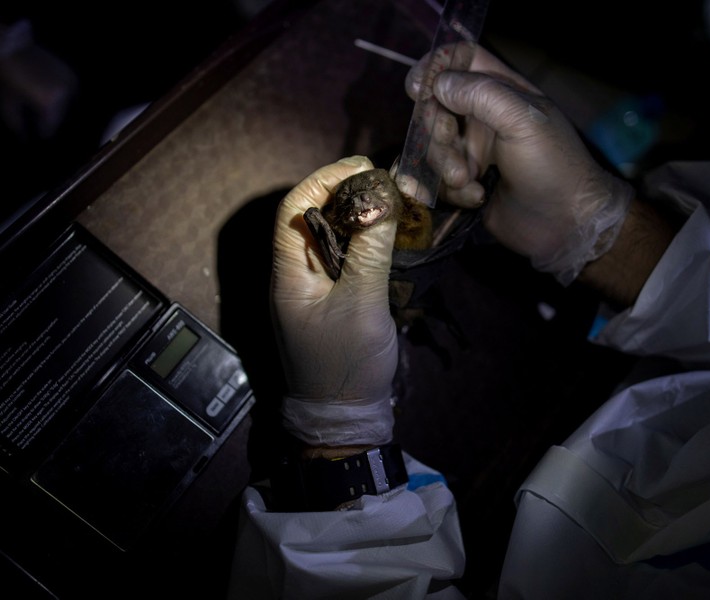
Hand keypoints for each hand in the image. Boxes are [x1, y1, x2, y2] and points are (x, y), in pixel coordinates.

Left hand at [272, 156, 397, 447]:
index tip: (362, 169)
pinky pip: (345, 260)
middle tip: (384, 183)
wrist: (344, 419)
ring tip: (391, 203)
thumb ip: (371, 252)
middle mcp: (295, 276)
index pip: (294, 209)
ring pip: (331, 238)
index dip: (324, 180)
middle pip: (312, 218)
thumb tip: (380, 198)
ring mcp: (314, 291)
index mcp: (289, 275)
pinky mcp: (332, 302)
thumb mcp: (362, 306)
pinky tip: (389, 236)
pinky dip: (364, 242)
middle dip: (344, 193)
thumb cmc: (346, 364)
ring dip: (357, 216)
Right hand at [405, 43, 632, 284]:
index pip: (461, 59)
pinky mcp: (467, 185)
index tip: (419, 88)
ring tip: (468, 181)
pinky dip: (453, 190)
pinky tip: (478, 197)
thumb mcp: (522, 119)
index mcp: (502, 91)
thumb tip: (437, 84)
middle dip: (436, 128)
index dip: (437, 65)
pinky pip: (439, 181)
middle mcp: (484, 118)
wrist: (565, 224)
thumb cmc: (553, 165)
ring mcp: (474, 152)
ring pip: (434, 147)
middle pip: (436, 107)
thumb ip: (480, 94)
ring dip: (444, 164)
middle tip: (451, 144)